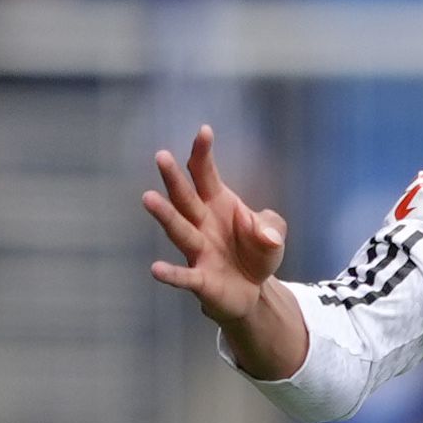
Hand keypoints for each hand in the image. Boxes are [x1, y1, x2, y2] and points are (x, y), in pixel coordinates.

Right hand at [141, 126, 288, 331]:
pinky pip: (184, 276)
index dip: (203, 153)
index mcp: (218, 204)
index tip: (204, 131)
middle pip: (185, 197)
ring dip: (165, 215)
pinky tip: (156, 269)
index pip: (206, 174)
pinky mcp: (201, 279)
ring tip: (149, 198)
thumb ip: (272, 227)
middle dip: (174, 178)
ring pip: (179, 230)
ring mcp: (199, 250)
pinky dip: (172, 274)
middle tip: (161, 156)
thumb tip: (266, 235)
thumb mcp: (273, 235)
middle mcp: (202, 223)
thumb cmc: (257, 254)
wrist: (253, 291)